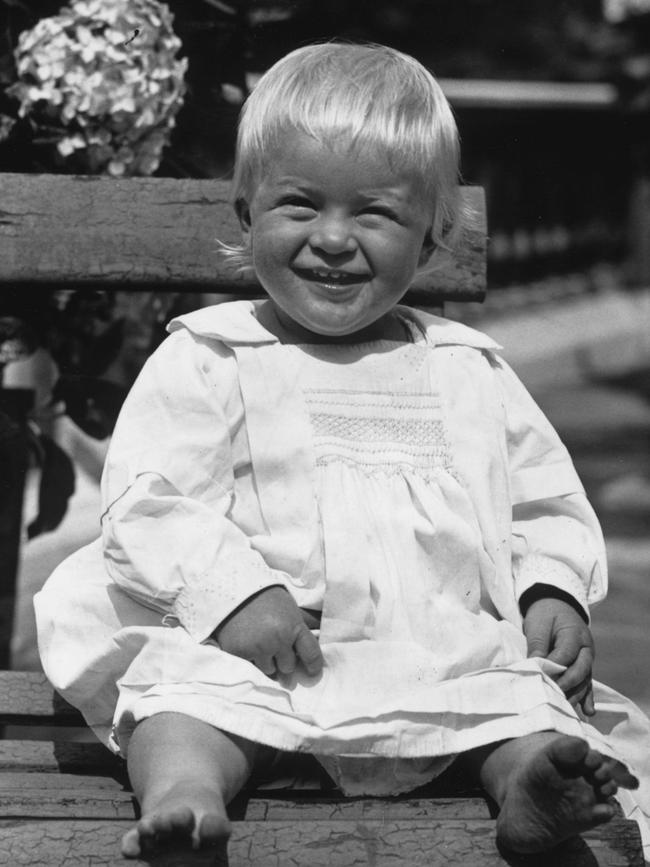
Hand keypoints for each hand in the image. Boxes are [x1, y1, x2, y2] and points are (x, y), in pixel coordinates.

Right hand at [214, 586, 323, 677]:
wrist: (234, 590)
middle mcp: (278, 640)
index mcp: (294, 627)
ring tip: (259, 644)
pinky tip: (247, 644)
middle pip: (289, 667)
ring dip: (266, 662)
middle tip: (275, 646)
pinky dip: (250, 660)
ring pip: (269, 671)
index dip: (313, 666)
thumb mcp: (290, 607)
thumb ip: (305, 621)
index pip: (311, 655)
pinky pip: (251, 668)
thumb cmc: (266, 598)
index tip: (312, 671)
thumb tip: (323, 630)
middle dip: (283, 660)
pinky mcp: (239, 653)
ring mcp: (258, 648)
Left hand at [523, 597, 594, 715]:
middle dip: (567, 685)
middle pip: (580, 670)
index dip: (554, 669)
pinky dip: (587, 697)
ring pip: (584, 680)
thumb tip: (535, 667)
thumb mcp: (538, 625)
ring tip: (564, 709)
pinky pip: (587, 683)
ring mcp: (587, 659)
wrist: (555, 605)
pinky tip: (587, 713)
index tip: (542, 681)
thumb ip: (538, 646)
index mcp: (575, 634)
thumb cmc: (545, 614)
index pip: (566, 654)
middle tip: (552, 697)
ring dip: (575, 695)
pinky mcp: (584, 666)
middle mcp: (586, 648)